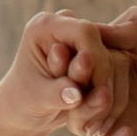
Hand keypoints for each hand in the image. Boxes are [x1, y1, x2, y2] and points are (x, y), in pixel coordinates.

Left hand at [0, 10, 102, 135]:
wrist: (24, 111)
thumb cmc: (23, 103)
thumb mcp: (37, 100)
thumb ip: (57, 94)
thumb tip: (76, 94)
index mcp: (43, 26)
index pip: (84, 32)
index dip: (96, 60)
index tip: (96, 90)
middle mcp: (62, 24)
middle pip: (101, 42)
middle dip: (100, 75)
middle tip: (90, 104)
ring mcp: (77, 37)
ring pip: (111, 56)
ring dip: (105, 85)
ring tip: (89, 110)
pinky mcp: (90, 51)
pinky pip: (113, 66)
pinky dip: (107, 88)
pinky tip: (95, 106)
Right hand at [64, 9, 136, 135]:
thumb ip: (132, 30)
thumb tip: (97, 29)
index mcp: (113, 75)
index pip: (80, 67)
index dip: (76, 60)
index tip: (81, 53)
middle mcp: (111, 104)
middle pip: (76, 95)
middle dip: (80, 85)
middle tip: (90, 74)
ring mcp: (118, 134)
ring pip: (81, 127)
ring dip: (89, 112)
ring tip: (105, 98)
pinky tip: (128, 134)